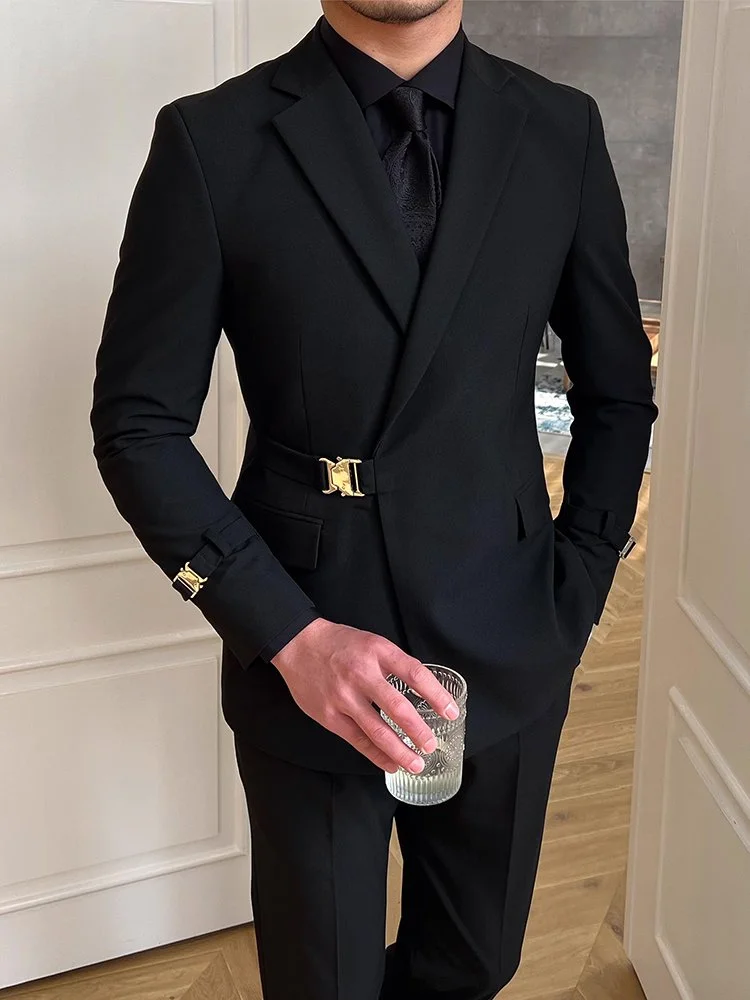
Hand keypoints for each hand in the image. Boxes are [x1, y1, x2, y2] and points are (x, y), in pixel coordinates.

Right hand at [270, 618, 459, 772]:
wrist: (298, 645)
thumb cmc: (341, 645)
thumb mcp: (373, 644)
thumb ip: (395, 665)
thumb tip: (423, 693)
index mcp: (378, 652)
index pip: (415, 674)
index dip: (436, 695)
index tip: (451, 712)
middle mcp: (362, 674)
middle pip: (397, 708)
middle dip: (418, 731)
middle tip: (431, 746)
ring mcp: (343, 697)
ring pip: (377, 731)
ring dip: (400, 751)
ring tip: (416, 763)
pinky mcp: (329, 715)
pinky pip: (357, 740)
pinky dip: (376, 755)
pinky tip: (390, 764)